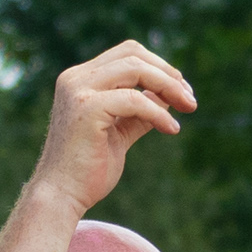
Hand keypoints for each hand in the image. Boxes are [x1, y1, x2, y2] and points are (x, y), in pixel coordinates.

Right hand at [24, 41, 194, 213]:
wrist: (62, 197)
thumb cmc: (88, 170)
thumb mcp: (120, 132)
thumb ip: (139, 112)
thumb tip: (170, 96)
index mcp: (80, 80)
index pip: (127, 54)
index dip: (160, 67)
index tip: (182, 92)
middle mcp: (75, 79)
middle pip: (133, 54)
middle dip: (168, 73)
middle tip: (190, 100)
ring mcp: (78, 90)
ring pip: (136, 69)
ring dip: (169, 86)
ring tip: (188, 107)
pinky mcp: (87, 108)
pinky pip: (135, 99)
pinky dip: (159, 112)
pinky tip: (172, 128)